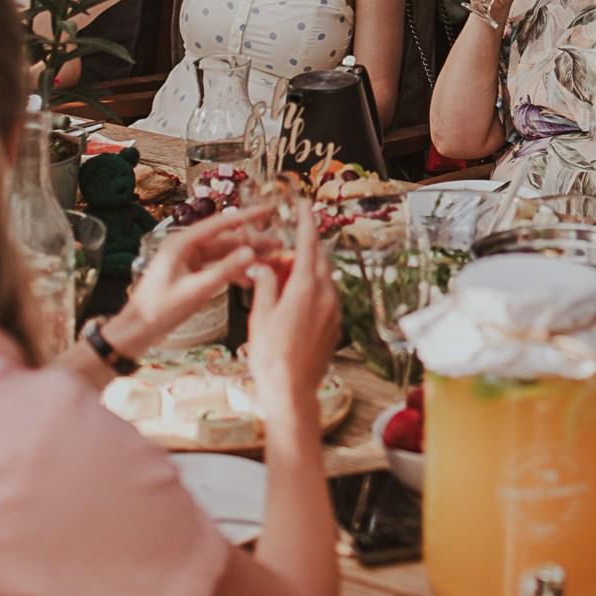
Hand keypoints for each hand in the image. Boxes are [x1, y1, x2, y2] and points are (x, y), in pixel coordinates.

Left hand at [110, 206, 257, 358]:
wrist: (136, 331)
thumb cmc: (158, 310)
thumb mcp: (195, 291)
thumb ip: (224, 271)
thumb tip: (250, 253)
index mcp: (182, 243)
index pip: (220, 223)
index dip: (246, 216)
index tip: (267, 210)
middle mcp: (185, 247)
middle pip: (225, 240)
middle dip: (252, 242)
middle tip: (278, 244)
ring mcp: (188, 260)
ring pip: (224, 254)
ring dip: (245, 258)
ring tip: (270, 262)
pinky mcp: (190, 273)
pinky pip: (217, 267)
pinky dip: (233, 271)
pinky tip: (250, 279)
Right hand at [245, 200, 340, 417]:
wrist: (292, 391)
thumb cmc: (271, 356)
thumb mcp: (260, 316)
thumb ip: (266, 285)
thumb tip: (265, 267)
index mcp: (306, 288)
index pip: (308, 244)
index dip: (306, 221)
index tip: (305, 204)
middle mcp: (326, 295)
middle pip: (319, 259)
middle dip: (304, 248)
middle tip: (284, 248)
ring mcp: (334, 311)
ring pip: (324, 278)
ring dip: (307, 270)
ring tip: (284, 276)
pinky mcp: (335, 326)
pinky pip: (326, 297)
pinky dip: (313, 289)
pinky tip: (295, 300)